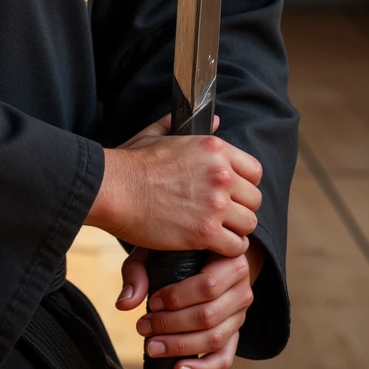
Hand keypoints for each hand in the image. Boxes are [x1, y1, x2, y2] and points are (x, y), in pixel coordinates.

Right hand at [86, 113, 262, 258]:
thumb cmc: (131, 163)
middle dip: (240, 208)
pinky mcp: (205, 232)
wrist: (113, 188)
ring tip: (217, 232)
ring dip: (234, 230)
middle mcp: (221, 174)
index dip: (244, 184)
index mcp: (214, 149)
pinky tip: (211, 246)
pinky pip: (235, 246)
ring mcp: (215, 204)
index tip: (230, 193)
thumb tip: (214, 119)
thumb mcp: (159, 134)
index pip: (254, 171)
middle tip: (221, 215)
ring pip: (249, 224)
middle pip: (254, 200)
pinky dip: (225, 249)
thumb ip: (187, 126)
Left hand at [113, 239, 265, 368]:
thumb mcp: (158, 248)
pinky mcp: (235, 334)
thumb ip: (138, 270)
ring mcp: (240, 314)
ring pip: (215, 339)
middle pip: (209, 316)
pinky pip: (224, 358)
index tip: (152, 302)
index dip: (178, 298)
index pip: (208, 286)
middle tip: (143, 327)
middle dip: (171, 325)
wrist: (206, 255)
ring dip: (180, 346)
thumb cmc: (178, 250)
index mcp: (230, 259)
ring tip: (152, 347)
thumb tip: (124, 304)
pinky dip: (202, 368)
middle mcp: (242, 288)